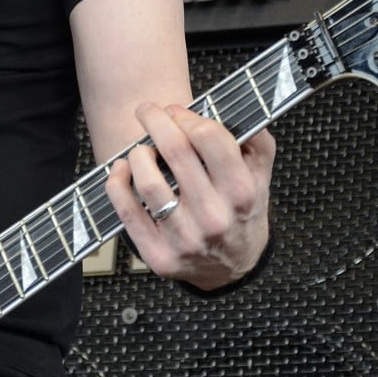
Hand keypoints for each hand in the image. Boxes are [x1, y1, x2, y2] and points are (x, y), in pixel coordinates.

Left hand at [105, 101, 274, 287]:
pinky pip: (127, 213)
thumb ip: (254, 139)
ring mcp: (185, 240)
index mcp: (242, 193)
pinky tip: (122, 169)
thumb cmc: (241, 212)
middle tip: (146, 111)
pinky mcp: (159, 256)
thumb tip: (227, 107)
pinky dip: (117, 184)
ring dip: (137, 153)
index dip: (186, 116)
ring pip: (148, 182)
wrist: (232, 268)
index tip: (175, 110)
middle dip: (155, 121)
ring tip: (139, 148)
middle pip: (176, 151)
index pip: (208, 137)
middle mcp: (215, 217)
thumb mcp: (260, 175)